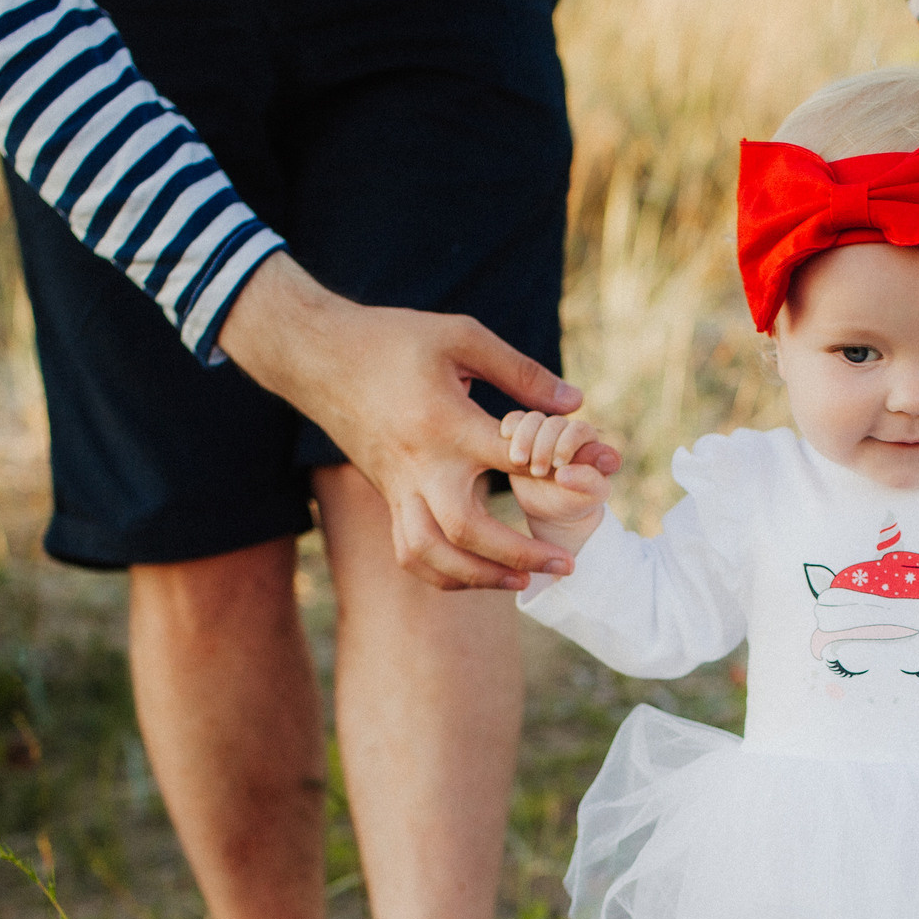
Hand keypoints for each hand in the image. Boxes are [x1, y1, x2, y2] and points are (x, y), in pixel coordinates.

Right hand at [216, 252, 595, 589]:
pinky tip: (476, 575)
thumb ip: (521, 371)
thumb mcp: (461, 336)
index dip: (561, 473)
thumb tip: (576, 403)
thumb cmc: (393, 339)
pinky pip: (409, 553)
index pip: (513, 461)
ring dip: (479, 578)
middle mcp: (421, 465)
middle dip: (519, 555)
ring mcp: (399, 488)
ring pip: (433, 555)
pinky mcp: (386, 498)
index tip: (599, 477)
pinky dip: (442, 574)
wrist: (319, 357)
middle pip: (468, 531)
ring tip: (521, 582)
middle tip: (564, 565)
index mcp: (446, 423)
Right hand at [500, 410, 614, 544]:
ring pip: (532, 420)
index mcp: (588, 440)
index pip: (578, 430)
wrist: (551, 509)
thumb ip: (588, 482)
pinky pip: (514, 420)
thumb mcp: (590, 496)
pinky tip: (506, 439)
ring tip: (519, 462)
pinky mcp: (521, 434)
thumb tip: (565, 473)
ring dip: (523, 439)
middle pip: (553, 424)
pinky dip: (509, 426)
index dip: (566, 445)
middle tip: (538, 472)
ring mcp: (542, 430)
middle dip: (543, 447)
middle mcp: (566, 430)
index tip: (558, 466)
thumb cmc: (576, 500)